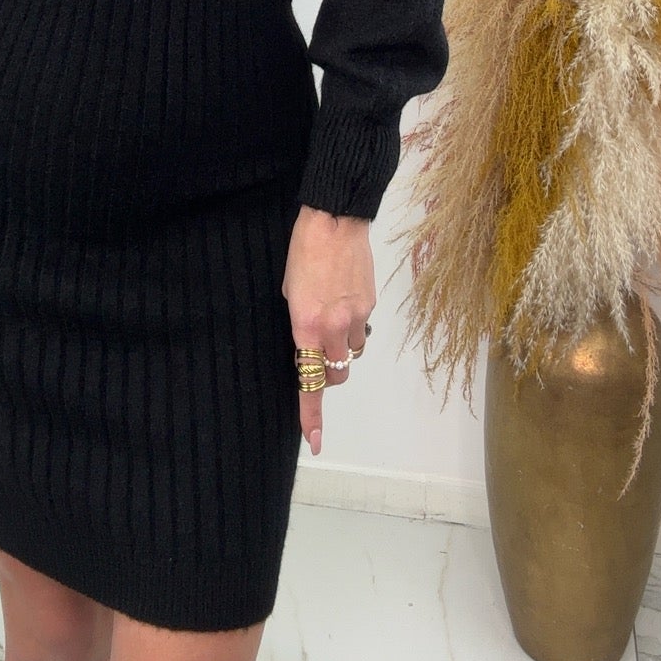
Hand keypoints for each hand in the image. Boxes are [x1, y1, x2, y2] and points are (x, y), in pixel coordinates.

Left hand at [282, 203, 374, 456]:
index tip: (315, 441)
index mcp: (305, 325)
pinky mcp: (371, 304)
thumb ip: (300, 323)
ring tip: (334, 317)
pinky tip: (344, 298)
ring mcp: (356, 317)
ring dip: (343, 346)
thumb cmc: (303, 251)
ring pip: (353, 353)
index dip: (312, 414)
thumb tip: (310, 341)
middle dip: (329, 373)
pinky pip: (363, 328)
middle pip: (337, 374)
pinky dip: (354, 324)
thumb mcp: (289, 292)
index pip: (310, 380)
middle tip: (320, 354)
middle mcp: (333, 327)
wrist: (335, 219)